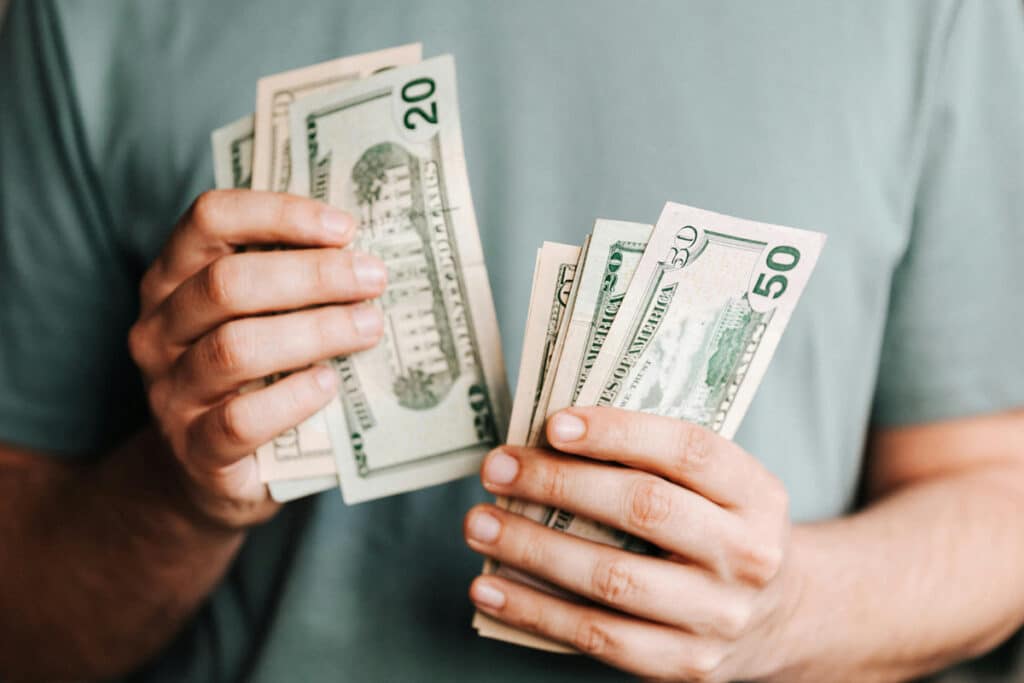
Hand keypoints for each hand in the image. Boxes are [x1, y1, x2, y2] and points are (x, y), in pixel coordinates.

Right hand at [128, 190, 386, 528]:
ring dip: (313, 332)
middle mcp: (159, 329)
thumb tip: (367, 254)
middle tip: (373, 280)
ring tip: (369, 328)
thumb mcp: (259, 319)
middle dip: (312, 275)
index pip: (210, 219)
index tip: (345, 228)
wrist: (209, 476)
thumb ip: (292, 282)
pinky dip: (292, 399)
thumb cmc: (251, 379)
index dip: (279, 214)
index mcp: (173, 279)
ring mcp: (171, 392)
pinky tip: (329, 385)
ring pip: (234, 349)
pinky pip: (240, 420)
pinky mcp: (195, 450)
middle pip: (227, 284)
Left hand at [465, 406, 799, 681]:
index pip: (688, 451)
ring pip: (612, 578)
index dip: (618, 432)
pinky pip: (597, 637)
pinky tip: (490, 588)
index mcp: (757, 494)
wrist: (781, 618)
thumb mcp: (720, 488)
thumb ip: (657, 461)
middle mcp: (747, 555)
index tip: (553, 424)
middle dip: (558, 484)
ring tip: (478, 524)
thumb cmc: (721, 530)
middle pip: (644, 509)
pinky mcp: (685, 664)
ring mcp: (717, 616)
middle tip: (497, 468)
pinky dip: (534, 611)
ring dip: (532, 549)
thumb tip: (548, 439)